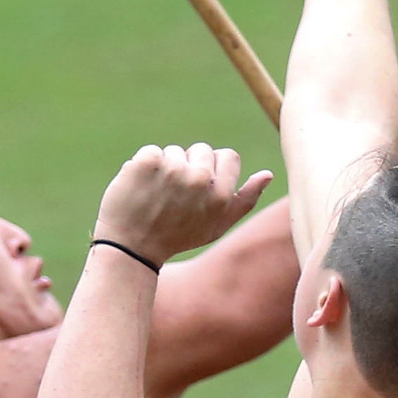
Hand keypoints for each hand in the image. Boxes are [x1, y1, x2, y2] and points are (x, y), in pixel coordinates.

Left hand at [95, 144, 272, 265]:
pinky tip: (139, 188)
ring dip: (165, 168)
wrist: (130, 248)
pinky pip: (151, 151)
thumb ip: (244, 201)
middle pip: (202, 150)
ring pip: (174, 151)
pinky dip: (143, 166)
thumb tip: (268, 174)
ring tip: (155, 196)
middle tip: (174, 196)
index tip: (198, 189)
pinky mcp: (146, 163)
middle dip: (189, 166)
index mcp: (220, 195)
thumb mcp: (216, 226)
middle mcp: (199, 179)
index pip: (228, 156)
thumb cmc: (177, 237)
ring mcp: (172, 169)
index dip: (213, 170)